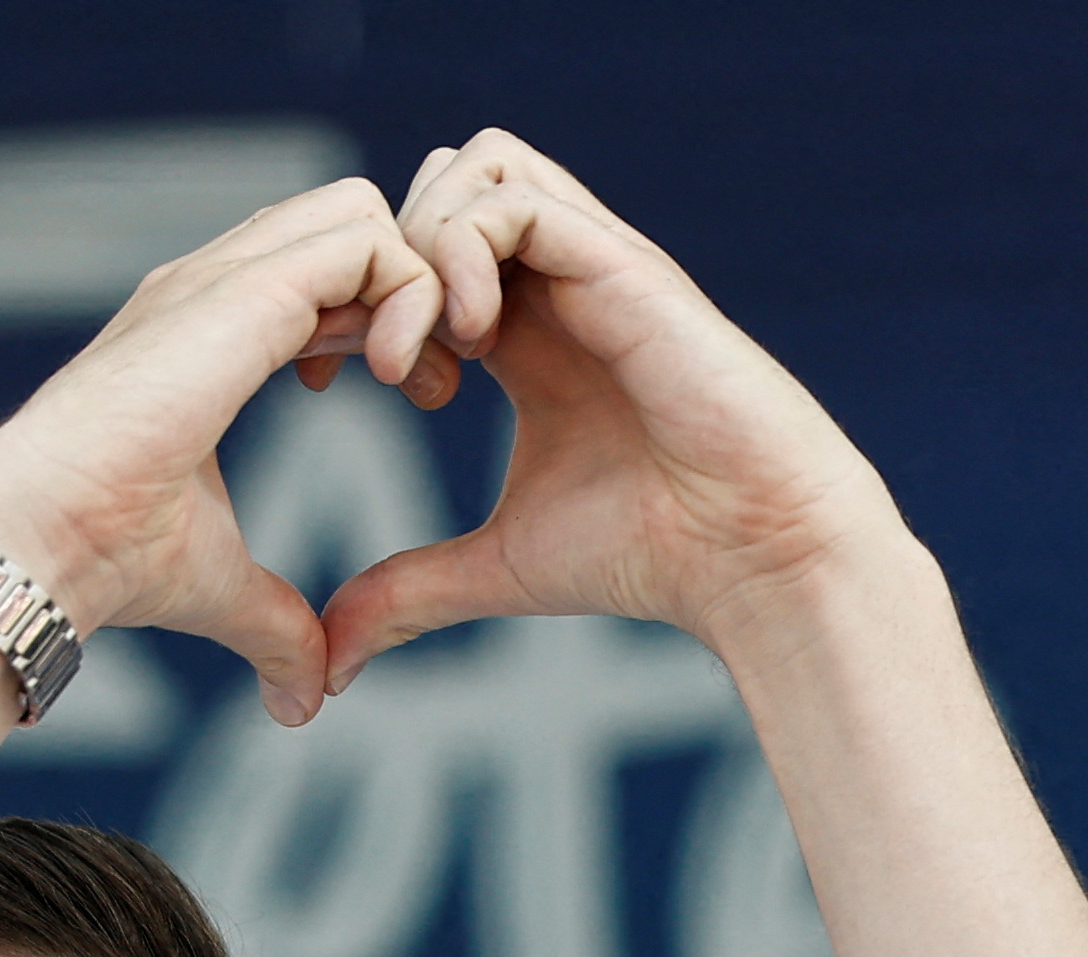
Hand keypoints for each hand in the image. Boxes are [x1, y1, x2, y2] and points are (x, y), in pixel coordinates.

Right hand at [0, 178, 454, 724]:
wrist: (39, 544)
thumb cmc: (102, 560)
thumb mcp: (219, 587)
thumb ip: (274, 625)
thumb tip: (302, 699)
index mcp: (209, 331)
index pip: (327, 270)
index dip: (388, 317)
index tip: (413, 393)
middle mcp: (213, 286)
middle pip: (349, 220)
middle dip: (415, 285)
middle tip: (434, 381)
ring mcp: (222, 277)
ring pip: (360, 210)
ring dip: (419, 281)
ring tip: (425, 377)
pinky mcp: (241, 293)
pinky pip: (365, 240)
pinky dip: (410, 293)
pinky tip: (400, 377)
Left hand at [313, 130, 908, 691]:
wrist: (753, 553)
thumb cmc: (648, 554)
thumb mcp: (495, 568)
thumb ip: (409, 593)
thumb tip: (333, 661)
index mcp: (524, 332)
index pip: (419, 252)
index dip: (360, 301)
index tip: (338, 386)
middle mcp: (557, 284)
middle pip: (440, 182)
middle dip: (383, 259)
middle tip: (383, 363)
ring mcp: (592, 264)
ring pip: (476, 164)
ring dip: (421, 247)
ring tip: (428, 354)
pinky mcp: (622, 265)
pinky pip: (513, 200)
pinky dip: (464, 254)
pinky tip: (473, 345)